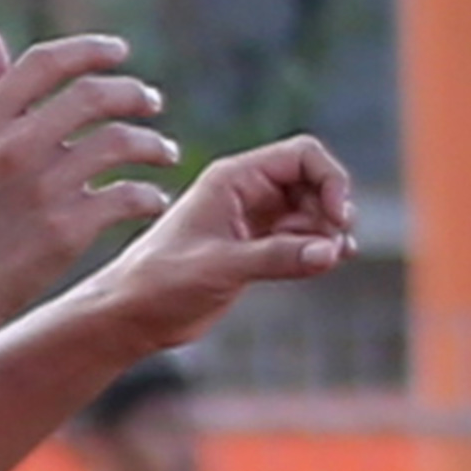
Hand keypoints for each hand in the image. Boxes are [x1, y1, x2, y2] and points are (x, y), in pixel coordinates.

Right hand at [0, 31, 178, 338]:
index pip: (45, 63)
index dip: (89, 50)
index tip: (120, 52)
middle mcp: (14, 148)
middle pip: (93, 96)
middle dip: (133, 93)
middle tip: (152, 102)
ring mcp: (44, 188)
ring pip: (120, 143)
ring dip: (152, 143)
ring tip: (164, 151)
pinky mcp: (68, 229)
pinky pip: (127, 197)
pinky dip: (148, 195)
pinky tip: (154, 200)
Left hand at [89, 135, 357, 350]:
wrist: (132, 314)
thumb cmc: (161, 282)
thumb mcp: (220, 267)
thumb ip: (277, 257)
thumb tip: (331, 252)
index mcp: (234, 178)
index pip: (302, 156)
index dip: (330, 180)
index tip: (337, 217)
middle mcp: (248, 192)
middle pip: (315, 181)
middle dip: (332, 209)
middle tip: (332, 245)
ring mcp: (255, 220)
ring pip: (312, 211)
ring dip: (328, 232)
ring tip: (327, 258)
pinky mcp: (258, 249)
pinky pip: (303, 238)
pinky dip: (320, 248)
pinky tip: (324, 263)